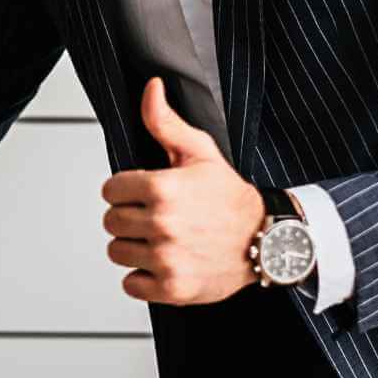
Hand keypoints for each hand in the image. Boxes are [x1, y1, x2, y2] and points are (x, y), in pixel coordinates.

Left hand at [101, 77, 268, 304]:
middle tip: (155, 217)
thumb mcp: (200, 152)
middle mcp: (162, 225)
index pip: (110, 190)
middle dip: (129, 217)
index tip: (144, 193)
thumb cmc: (231, 197)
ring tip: (160, 240)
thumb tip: (150, 88)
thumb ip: (166, 122)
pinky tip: (164, 263)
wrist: (267, 241)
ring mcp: (167, 259)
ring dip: (134, 247)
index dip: (126, 190)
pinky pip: (130, 284)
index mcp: (163, 188)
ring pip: (117, 251)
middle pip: (111, 221)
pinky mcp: (172, 289)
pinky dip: (143, 278)